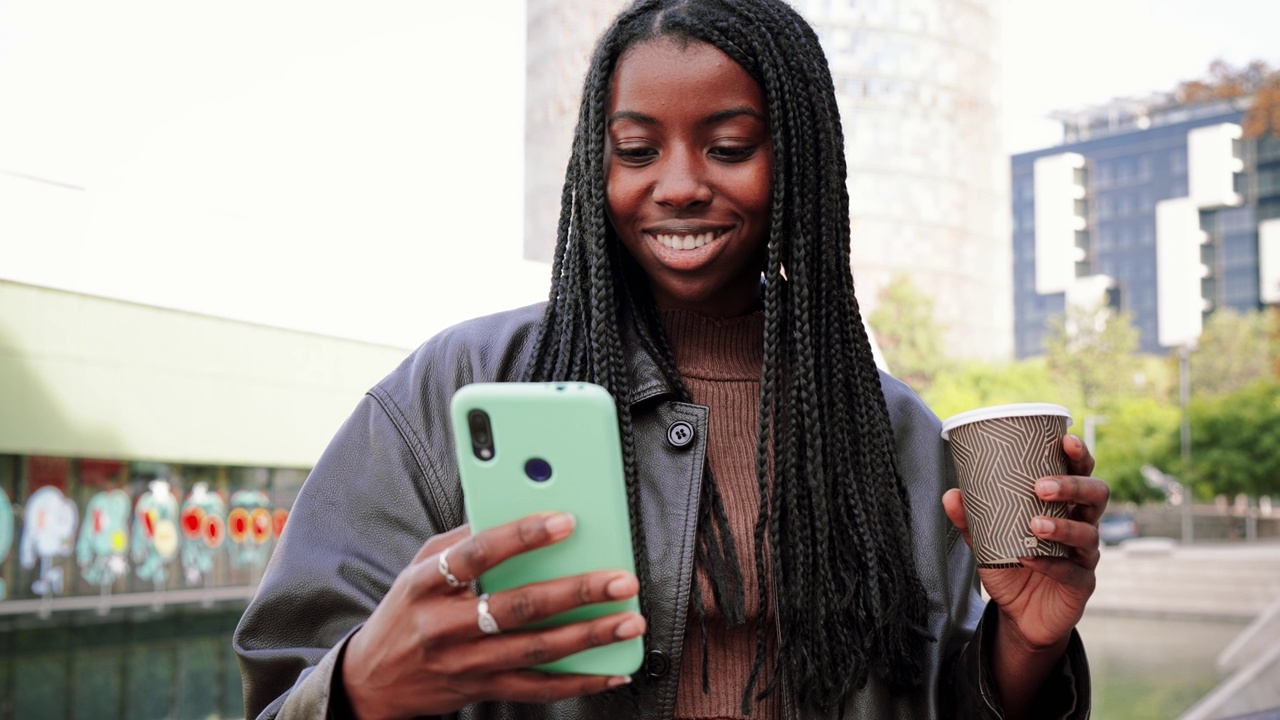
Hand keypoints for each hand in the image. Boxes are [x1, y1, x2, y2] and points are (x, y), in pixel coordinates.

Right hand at [341, 513, 644, 719]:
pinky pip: (538, 689)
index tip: (566, 522)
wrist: (373, 681)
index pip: (476, 555)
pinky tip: (613, 670)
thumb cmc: (407, 612)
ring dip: (589, 635)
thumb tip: (511, 510)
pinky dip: (580, 682)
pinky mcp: (482, 690)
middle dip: (577, 591)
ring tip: (629, 619)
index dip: (521, 537)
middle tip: (620, 578)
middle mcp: (444, 626)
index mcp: (425, 585)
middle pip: (518, 606)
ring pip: (536, 650)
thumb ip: (460, 541)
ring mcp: (465, 663)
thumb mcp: (418, 568)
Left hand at [942, 434, 1109, 648]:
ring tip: (1034, 525)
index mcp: (1064, 506)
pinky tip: (1026, 557)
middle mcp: (1082, 525)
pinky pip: (1071, 571)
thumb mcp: (986, 540)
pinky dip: (1049, 563)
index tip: (1067, 440)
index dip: (1080, 456)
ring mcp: (1085, 555)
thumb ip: (972, 518)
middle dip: (1073, 486)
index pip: (1081, 473)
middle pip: (1096, 496)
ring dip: (1062, 526)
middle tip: (1041, 487)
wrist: (1020, 614)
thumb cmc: (1010, 565)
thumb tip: (951, 494)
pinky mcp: (1082, 584)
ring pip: (1088, 533)